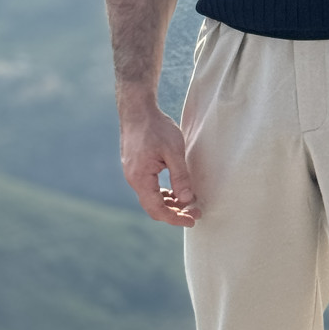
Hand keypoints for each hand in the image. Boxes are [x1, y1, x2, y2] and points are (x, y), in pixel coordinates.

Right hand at [119, 107, 201, 226]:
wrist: (137, 109)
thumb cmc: (156, 127)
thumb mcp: (173, 150)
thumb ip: (180, 176)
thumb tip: (187, 199)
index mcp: (140, 178)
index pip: (157, 209)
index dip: (175, 218)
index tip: (192, 220)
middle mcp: (133, 179)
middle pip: (153, 207)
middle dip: (175, 212)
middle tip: (195, 212)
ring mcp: (133, 173)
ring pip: (151, 198)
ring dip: (169, 203)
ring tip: (188, 203)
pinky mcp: (136, 167)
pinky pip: (149, 188)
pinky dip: (162, 193)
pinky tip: (175, 191)